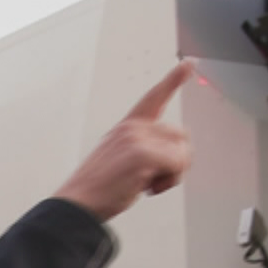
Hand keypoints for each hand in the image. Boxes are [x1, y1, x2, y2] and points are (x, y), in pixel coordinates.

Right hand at [54, 59, 193, 222]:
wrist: (79, 203)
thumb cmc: (98, 189)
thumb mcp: (121, 161)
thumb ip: (147, 150)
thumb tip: (178, 156)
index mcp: (126, 128)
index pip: (153, 98)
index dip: (173, 80)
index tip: (188, 63)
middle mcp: (132, 128)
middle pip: (180, 136)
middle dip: (175, 162)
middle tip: (152, 180)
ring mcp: (137, 138)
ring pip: (182, 151)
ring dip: (173, 173)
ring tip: (147, 184)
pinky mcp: (142, 153)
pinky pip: (178, 164)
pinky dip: (170, 180)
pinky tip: (147, 187)